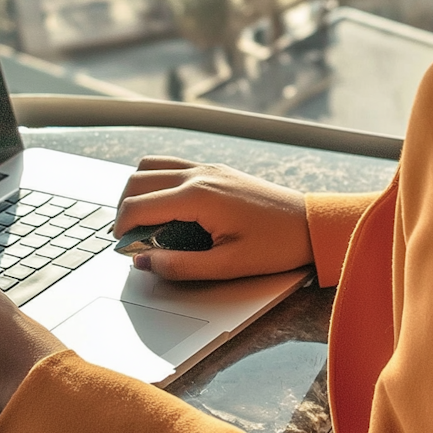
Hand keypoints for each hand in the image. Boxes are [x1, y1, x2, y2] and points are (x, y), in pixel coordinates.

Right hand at [112, 156, 311, 281]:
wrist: (312, 224)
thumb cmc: (276, 245)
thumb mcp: (226, 266)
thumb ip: (180, 266)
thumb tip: (144, 263)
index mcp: (199, 197)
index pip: (138, 206)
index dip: (121, 229)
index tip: (122, 249)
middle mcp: (200, 175)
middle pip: (137, 181)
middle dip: (122, 209)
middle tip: (128, 238)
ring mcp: (208, 168)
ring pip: (151, 166)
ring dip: (137, 191)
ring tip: (143, 222)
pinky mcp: (216, 170)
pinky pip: (173, 166)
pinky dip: (157, 183)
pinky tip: (167, 209)